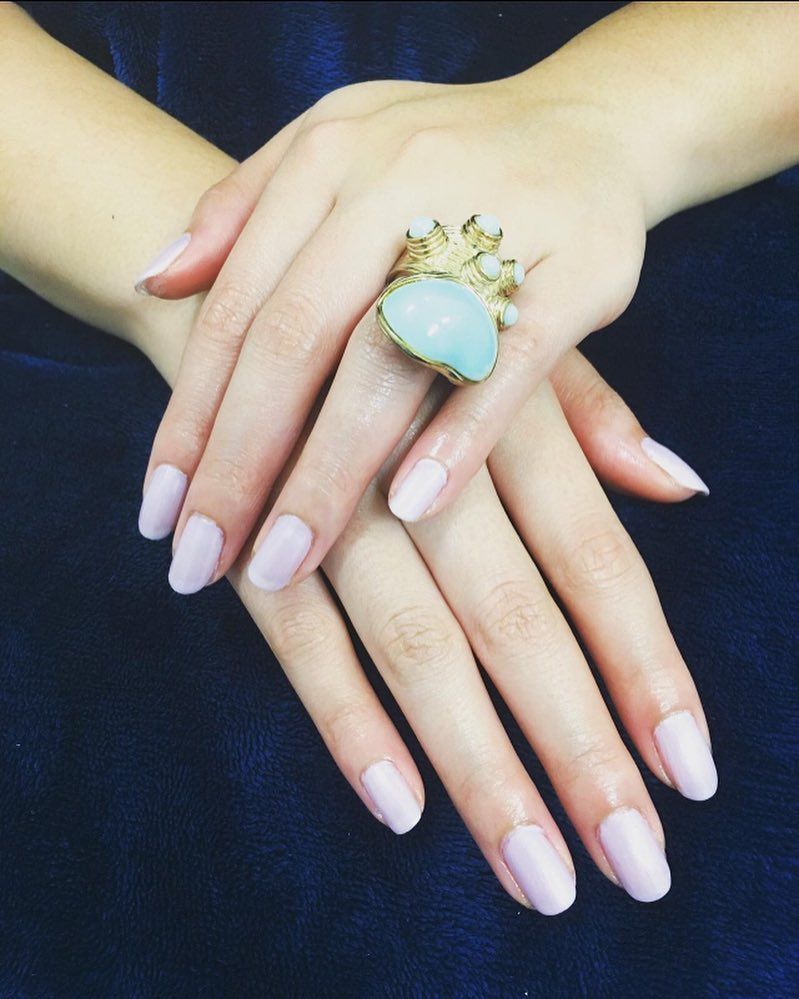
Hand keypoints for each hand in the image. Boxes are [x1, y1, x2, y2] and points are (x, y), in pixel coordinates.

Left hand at [135, 66, 716, 593]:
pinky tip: (410, 509)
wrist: (589, 122)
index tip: (159, 514)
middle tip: (201, 562)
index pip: (237, 309)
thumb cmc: (442, 159)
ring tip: (284, 560)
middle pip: (294, 339)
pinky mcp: (575, 268)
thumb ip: (241, 209)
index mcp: (326, 158)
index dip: (189, 419)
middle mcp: (397, 181)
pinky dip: (458, 436)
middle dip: (239, 462)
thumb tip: (153, 283)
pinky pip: (507, 364)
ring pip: (387, 358)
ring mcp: (489, 221)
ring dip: (328, 469)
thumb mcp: (332, 148)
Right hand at [215, 366, 715, 913]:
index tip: (691, 772)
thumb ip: (591, 415)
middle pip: (515, 620)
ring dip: (474, 764)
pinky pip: (296, 637)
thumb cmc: (393, 315)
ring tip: (535, 875)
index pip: (594, 557)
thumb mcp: (494, 336)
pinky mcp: (249, 532)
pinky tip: (399, 806)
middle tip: (634, 866)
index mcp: (502, 412)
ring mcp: (330, 502)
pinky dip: (346, 719)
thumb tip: (683, 485)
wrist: (242, 281)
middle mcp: (425, 463)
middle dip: (576, 746)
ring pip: (413, 644)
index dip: (646, 665)